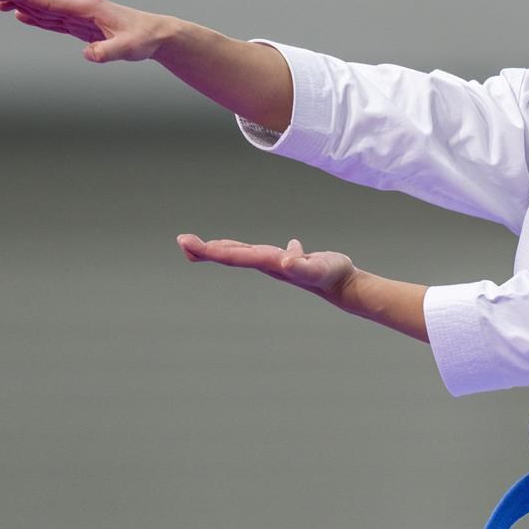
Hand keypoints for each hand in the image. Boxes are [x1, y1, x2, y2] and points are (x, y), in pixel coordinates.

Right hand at [0, 0, 172, 62]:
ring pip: (48, 12)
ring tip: (1, 5)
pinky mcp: (85, 28)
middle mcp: (83, 10)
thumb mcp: (129, 48)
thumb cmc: (145, 39)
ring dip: (25, 8)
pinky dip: (40, 18)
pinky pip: (57, 22)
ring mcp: (83, 18)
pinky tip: (25, 16)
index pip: (51, 2)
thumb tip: (88, 55)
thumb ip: (108, 52)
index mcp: (88, 9)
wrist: (159, 36)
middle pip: (45, 4)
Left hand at [177, 234, 358, 308]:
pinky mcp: (292, 261)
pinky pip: (269, 253)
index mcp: (268, 261)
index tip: (187, 242)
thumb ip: (302, 265)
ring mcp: (278, 263)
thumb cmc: (331, 275)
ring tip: (207, 246)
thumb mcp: (318, 268)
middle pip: (231, 255)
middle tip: (182, 241)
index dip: (209, 249)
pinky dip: (265, 249)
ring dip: (225, 249)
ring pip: (245, 254)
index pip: (232, 254)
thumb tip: (288, 260)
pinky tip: (287, 247)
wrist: (345, 287)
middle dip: (206, 249)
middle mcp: (268, 263)